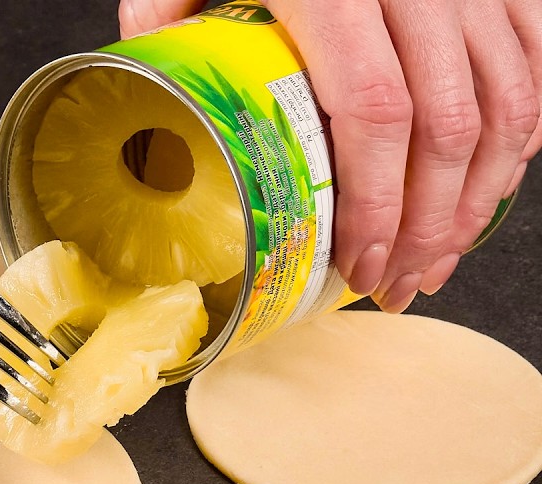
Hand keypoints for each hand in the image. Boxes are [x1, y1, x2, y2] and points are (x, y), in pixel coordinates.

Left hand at [118, 0, 540, 311]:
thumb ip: (166, 10)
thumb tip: (153, 81)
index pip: (373, 112)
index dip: (376, 203)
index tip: (360, 261)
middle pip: (447, 124)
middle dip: (429, 223)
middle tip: (398, 282)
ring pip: (507, 100)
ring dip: (479, 195)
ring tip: (440, 256)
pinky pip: (536, 59)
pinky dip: (526, 129)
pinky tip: (492, 182)